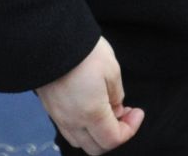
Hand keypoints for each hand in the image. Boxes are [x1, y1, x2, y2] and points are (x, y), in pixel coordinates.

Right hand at [35, 38, 143, 153]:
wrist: (50, 43)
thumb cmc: (84, 54)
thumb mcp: (112, 71)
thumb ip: (116, 95)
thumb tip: (116, 110)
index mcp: (91, 114)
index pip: (112, 140)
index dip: (130, 129)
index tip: (137, 112)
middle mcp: (72, 122)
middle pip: (96, 147)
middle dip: (115, 136)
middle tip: (125, 113)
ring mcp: (59, 118)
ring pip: (81, 141)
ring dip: (98, 133)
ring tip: (109, 110)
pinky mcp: (51, 111)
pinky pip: (69, 131)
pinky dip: (84, 128)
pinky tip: (92, 107)